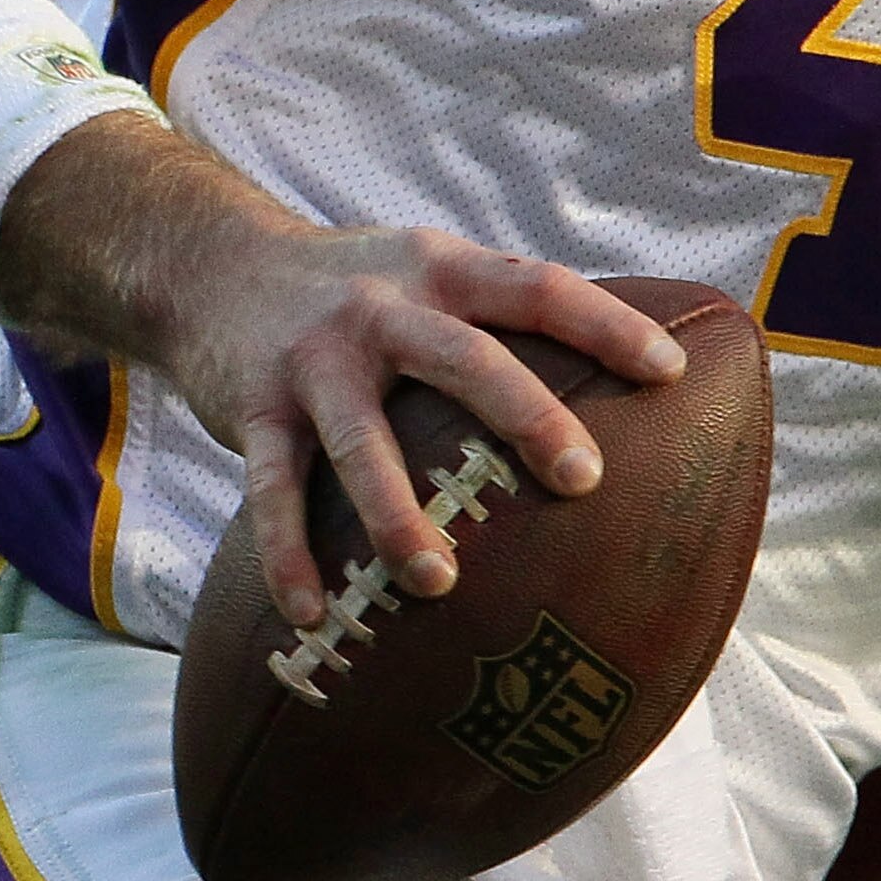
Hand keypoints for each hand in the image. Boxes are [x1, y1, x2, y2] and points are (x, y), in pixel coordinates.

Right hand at [156, 216, 685, 630]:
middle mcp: (381, 307)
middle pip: (464, 359)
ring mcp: (314, 359)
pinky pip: (272, 489)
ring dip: (399, 514)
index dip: (605, 324)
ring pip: (361, 440)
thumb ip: (500, 312)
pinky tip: (312, 615)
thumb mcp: (427, 268)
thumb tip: (618, 378)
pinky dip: (288, 554)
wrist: (211, 265)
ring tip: (439, 582)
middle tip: (584, 480)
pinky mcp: (254, 408)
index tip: (670, 373)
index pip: (537, 288)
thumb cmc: (355, 287)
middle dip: (526, 417)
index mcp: (442, 271)